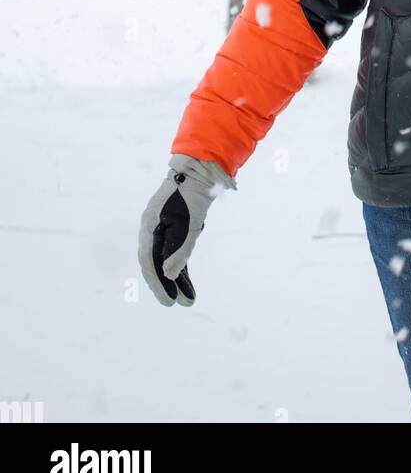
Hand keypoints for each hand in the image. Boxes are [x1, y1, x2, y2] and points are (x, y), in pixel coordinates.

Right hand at [138, 153, 236, 306]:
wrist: (201, 168)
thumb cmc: (193, 194)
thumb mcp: (189, 224)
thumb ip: (179, 249)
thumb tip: (168, 275)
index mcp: (149, 227)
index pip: (149, 262)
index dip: (157, 284)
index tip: (169, 302)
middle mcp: (152, 228)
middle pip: (155, 263)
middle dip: (166, 285)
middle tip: (178, 304)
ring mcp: (162, 227)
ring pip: (166, 258)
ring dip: (176, 278)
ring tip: (189, 299)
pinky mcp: (174, 226)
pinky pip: (174, 250)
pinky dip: (181, 264)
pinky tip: (186, 279)